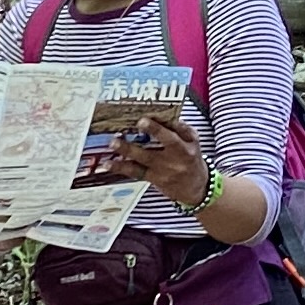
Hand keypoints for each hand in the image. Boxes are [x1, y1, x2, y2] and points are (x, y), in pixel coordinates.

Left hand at [97, 112, 214, 208]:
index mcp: (184, 150)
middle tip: (117, 138)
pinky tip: (108, 164)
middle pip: (150, 154)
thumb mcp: (194, 142)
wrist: (196, 188)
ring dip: (124, 156)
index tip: (141, 121)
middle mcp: (171, 162)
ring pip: (140, 164)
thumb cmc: (192, 159)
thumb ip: (182, 128)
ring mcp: (161, 172)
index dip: (156, 130)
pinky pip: (135, 173)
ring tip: (112, 147)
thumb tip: (166, 116)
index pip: (170, 139)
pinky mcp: (153, 179)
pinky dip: (121, 168)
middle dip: (132, 147)